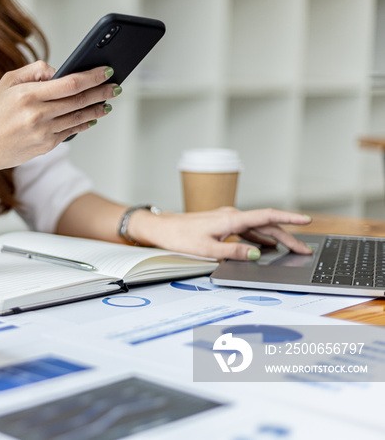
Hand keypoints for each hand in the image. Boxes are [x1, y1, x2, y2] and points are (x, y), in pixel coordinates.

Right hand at [0, 60, 119, 173]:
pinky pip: (71, 132)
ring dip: (97, 110)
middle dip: (102, 92)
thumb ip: (34, 71)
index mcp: (28, 95)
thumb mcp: (7, 82)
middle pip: (79, 101)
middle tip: (116, 86)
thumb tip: (60, 71)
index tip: (107, 71)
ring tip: (108, 102)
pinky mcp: (45, 147)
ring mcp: (43, 133)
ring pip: (79, 118)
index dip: (92, 77)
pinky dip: (83, 124)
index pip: (70, 83)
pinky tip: (91, 117)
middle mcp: (37, 115)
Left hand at [129, 207, 312, 259]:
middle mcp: (232, 216)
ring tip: (292, 249)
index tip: (306, 219)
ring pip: (258, 228)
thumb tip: (256, 254)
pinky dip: (260, 238)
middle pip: (266, 224)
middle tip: (304, 250)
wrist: (162, 229)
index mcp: (231, 219)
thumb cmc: (180, 237)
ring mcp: (228, 219)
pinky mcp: (223, 224)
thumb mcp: (207, 250)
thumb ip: (233, 252)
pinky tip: (267, 246)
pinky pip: (247, 230)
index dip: (288, 218)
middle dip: (288, 236)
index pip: (266, 216)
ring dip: (275, 238)